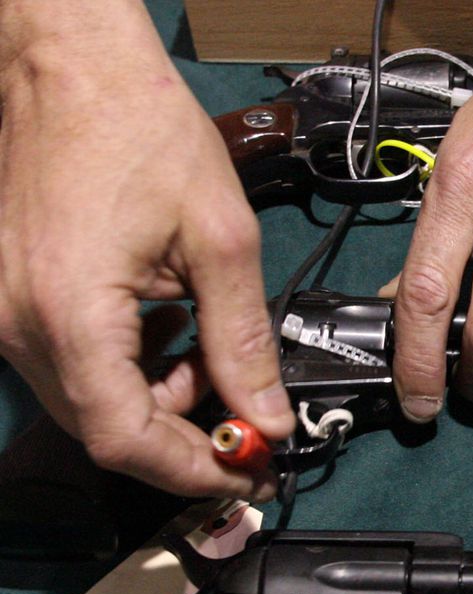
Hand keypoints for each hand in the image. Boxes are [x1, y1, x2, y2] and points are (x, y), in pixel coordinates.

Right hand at [0, 1, 293, 498]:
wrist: (71, 63)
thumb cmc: (137, 127)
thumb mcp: (221, 240)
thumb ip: (244, 342)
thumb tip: (269, 416)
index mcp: (70, 312)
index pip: (126, 439)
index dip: (194, 471)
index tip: (249, 473)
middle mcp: (21, 323)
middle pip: (106, 430)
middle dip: (186, 440)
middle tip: (250, 429)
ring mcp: (7, 311)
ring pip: (91, 402)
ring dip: (162, 402)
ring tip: (214, 362)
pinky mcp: (13, 297)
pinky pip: (74, 365)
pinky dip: (131, 369)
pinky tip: (172, 334)